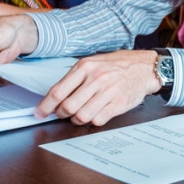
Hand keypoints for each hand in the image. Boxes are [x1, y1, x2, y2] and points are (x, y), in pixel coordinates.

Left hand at [35, 50, 160, 125]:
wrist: (144, 67)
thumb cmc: (117, 65)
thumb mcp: (93, 63)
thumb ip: (75, 78)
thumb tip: (55, 97)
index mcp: (85, 67)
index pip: (58, 92)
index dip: (45, 106)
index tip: (40, 113)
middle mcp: (95, 79)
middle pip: (67, 107)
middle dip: (61, 114)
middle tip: (63, 113)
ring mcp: (108, 92)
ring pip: (81, 116)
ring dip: (77, 119)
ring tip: (80, 114)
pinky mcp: (118, 103)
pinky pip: (98, 120)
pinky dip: (93, 121)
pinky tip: (96, 113)